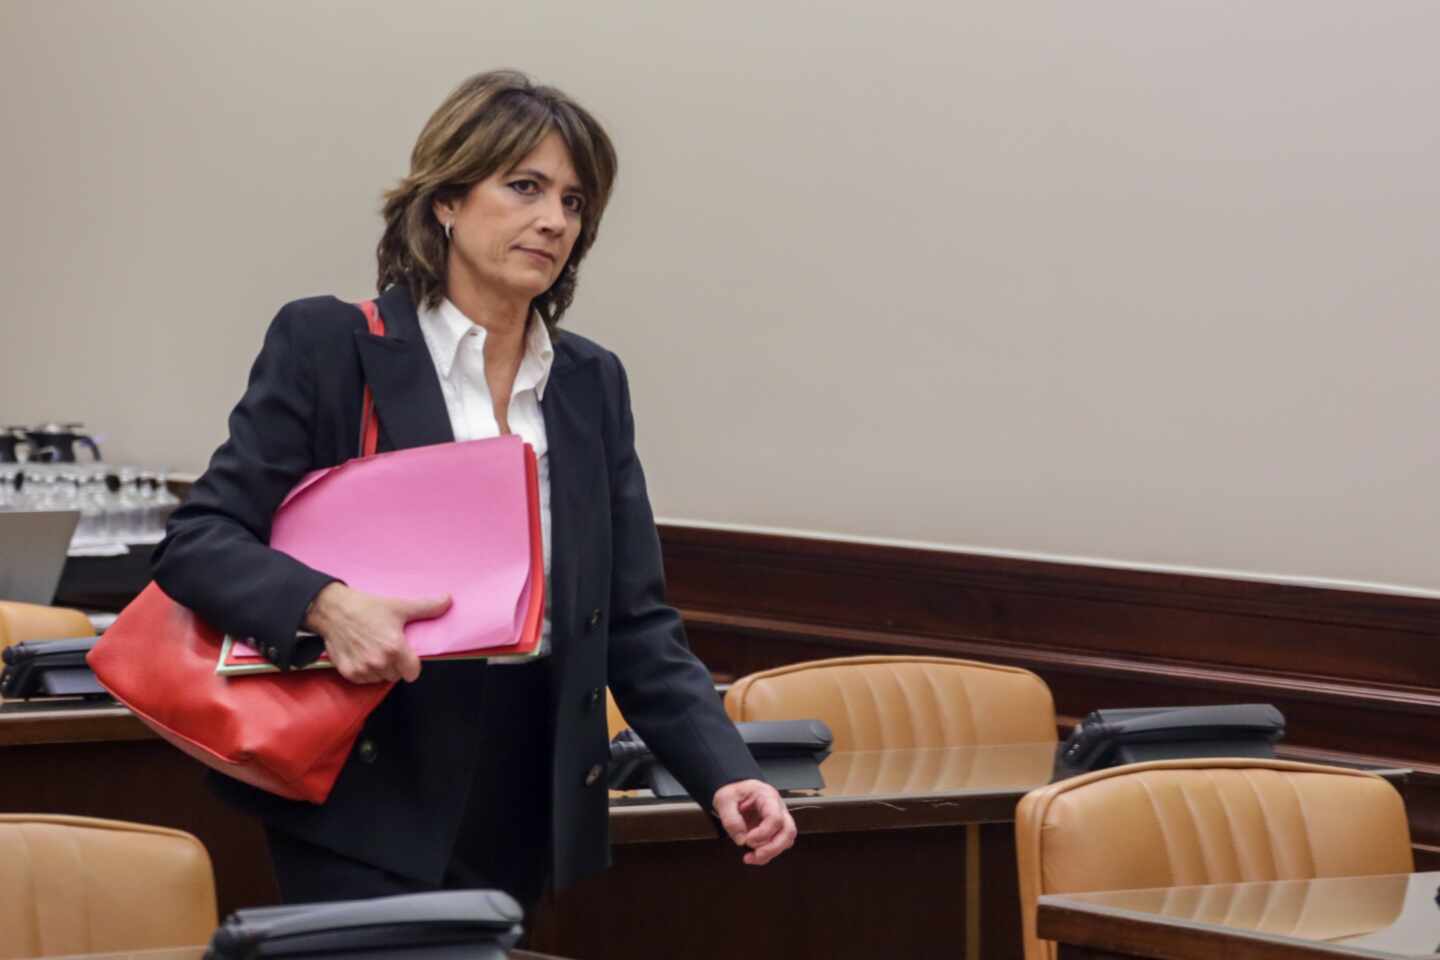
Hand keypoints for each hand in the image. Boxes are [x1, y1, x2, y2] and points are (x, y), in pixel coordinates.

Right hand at [304, 582, 449, 683]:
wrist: (333, 610)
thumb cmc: (367, 608)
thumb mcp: (399, 606)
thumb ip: (427, 607)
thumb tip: (448, 600)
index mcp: (394, 648)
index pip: (413, 673)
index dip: (412, 664)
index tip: (406, 656)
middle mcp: (379, 662)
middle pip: (397, 676)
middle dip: (396, 665)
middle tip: (388, 648)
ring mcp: (362, 669)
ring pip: (380, 679)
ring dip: (380, 669)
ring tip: (374, 650)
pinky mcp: (348, 673)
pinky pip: (364, 680)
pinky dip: (365, 672)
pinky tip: (362, 655)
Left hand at [712, 779, 796, 865]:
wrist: (735, 793)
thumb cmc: (733, 793)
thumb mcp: (724, 800)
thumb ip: (731, 820)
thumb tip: (742, 840)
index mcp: (767, 796)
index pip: (775, 818)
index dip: (763, 833)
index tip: (747, 839)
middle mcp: (778, 808)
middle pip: (788, 831)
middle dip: (773, 848)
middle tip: (755, 855)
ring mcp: (779, 819)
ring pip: (786, 841)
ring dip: (770, 853)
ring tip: (751, 858)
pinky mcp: (774, 830)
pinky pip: (777, 845)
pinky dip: (766, 855)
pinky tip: (752, 856)